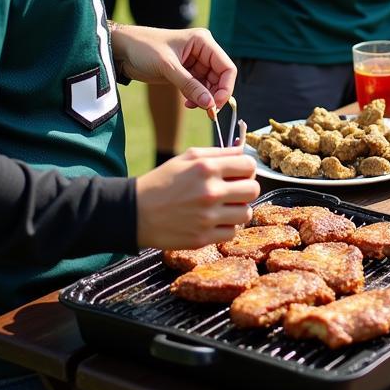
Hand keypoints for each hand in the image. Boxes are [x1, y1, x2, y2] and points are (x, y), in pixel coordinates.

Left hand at [112, 25, 235, 110]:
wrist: (121, 50)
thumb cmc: (144, 49)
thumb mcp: (168, 67)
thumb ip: (190, 85)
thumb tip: (210, 104)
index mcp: (203, 42)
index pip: (226, 67)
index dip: (225, 87)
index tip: (216, 104)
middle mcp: (203, 51)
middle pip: (220, 77)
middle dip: (214, 94)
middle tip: (206, 110)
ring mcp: (195, 63)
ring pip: (210, 85)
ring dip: (204, 98)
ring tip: (191, 105)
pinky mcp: (186, 72)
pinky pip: (199, 88)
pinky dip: (196, 97)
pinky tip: (188, 103)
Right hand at [135, 146, 259, 248]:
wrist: (135, 212)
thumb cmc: (162, 181)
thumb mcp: (188, 157)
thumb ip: (218, 152)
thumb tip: (242, 151)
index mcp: (207, 168)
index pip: (249, 166)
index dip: (247, 169)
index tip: (239, 174)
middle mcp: (210, 192)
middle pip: (253, 190)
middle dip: (246, 189)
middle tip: (234, 192)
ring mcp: (207, 217)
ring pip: (246, 214)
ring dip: (238, 210)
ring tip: (224, 208)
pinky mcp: (202, 238)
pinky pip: (231, 233)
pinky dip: (226, 228)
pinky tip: (214, 221)